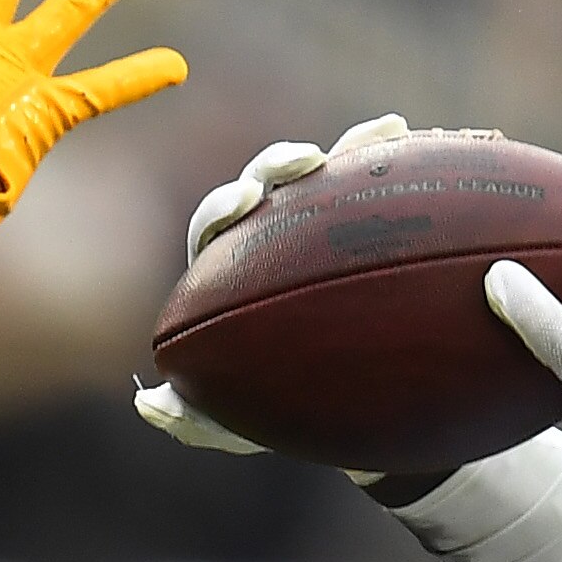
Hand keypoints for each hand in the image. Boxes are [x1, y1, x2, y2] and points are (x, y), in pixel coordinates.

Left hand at [130, 115, 408, 463]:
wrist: (356, 412)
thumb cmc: (284, 413)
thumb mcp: (241, 430)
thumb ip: (194, 422)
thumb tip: (149, 402)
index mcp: (229, 271)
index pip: (214, 228)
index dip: (225, 208)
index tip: (246, 202)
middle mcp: (270, 239)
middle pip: (263, 186)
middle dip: (277, 164)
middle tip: (304, 162)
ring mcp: (322, 226)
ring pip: (327, 172)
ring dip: (349, 145)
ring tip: (384, 131)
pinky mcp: (369, 224)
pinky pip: (382, 185)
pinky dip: (393, 155)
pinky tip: (412, 136)